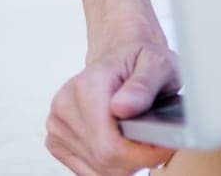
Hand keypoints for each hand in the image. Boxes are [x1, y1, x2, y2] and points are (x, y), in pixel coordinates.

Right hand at [46, 40, 182, 174]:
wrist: (121, 56)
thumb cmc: (140, 60)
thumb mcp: (157, 64)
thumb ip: (143, 85)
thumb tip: (124, 107)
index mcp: (87, 86)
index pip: (111, 146)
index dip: (142, 154)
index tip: (164, 146)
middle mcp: (65, 105)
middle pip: (104, 161)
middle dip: (136, 159)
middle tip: (156, 140)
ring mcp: (57, 124)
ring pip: (97, 170)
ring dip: (123, 162)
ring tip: (138, 136)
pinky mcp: (56, 140)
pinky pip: (86, 170)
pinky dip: (108, 165)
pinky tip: (121, 143)